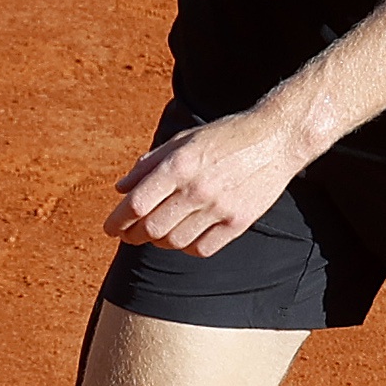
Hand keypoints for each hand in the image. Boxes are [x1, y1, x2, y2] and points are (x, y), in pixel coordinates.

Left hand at [108, 109, 308, 257]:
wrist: (275, 139)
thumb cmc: (224, 137)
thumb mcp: (182, 140)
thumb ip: (149, 164)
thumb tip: (120, 188)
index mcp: (179, 165)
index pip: (137, 204)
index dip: (118, 221)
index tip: (110, 228)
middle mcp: (197, 189)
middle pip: (152, 228)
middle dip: (133, 235)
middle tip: (128, 235)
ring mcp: (219, 208)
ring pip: (175, 242)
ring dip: (158, 242)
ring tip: (155, 235)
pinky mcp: (238, 222)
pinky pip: (202, 249)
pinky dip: (186, 248)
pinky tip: (183, 238)